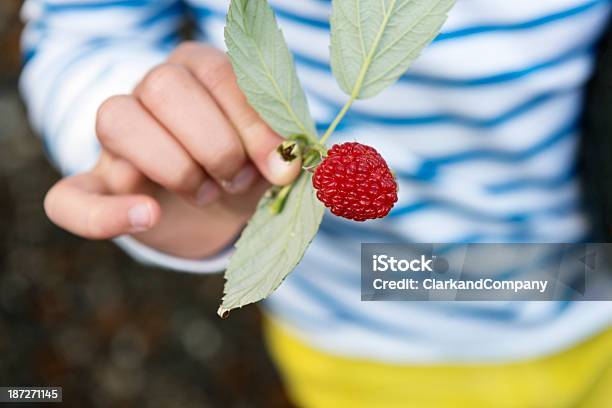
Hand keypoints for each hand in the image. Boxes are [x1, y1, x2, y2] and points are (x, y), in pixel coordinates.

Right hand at [43, 42, 301, 258]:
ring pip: (116, 118)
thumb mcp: (273, 157)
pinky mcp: (98, 189)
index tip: (280, 167)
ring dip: (175, 166)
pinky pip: (69, 197)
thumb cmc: (248, 171)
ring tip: (206, 193)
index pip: (218, 74)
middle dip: (214, 143)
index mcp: (201, 72)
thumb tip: (290, 163)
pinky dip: (102, 214)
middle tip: (237, 178)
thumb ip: (284, 151)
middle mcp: (152, 93)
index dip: (251, 122)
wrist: (220, 212)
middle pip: (162, 86)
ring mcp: (117, 140)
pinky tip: (146, 217)